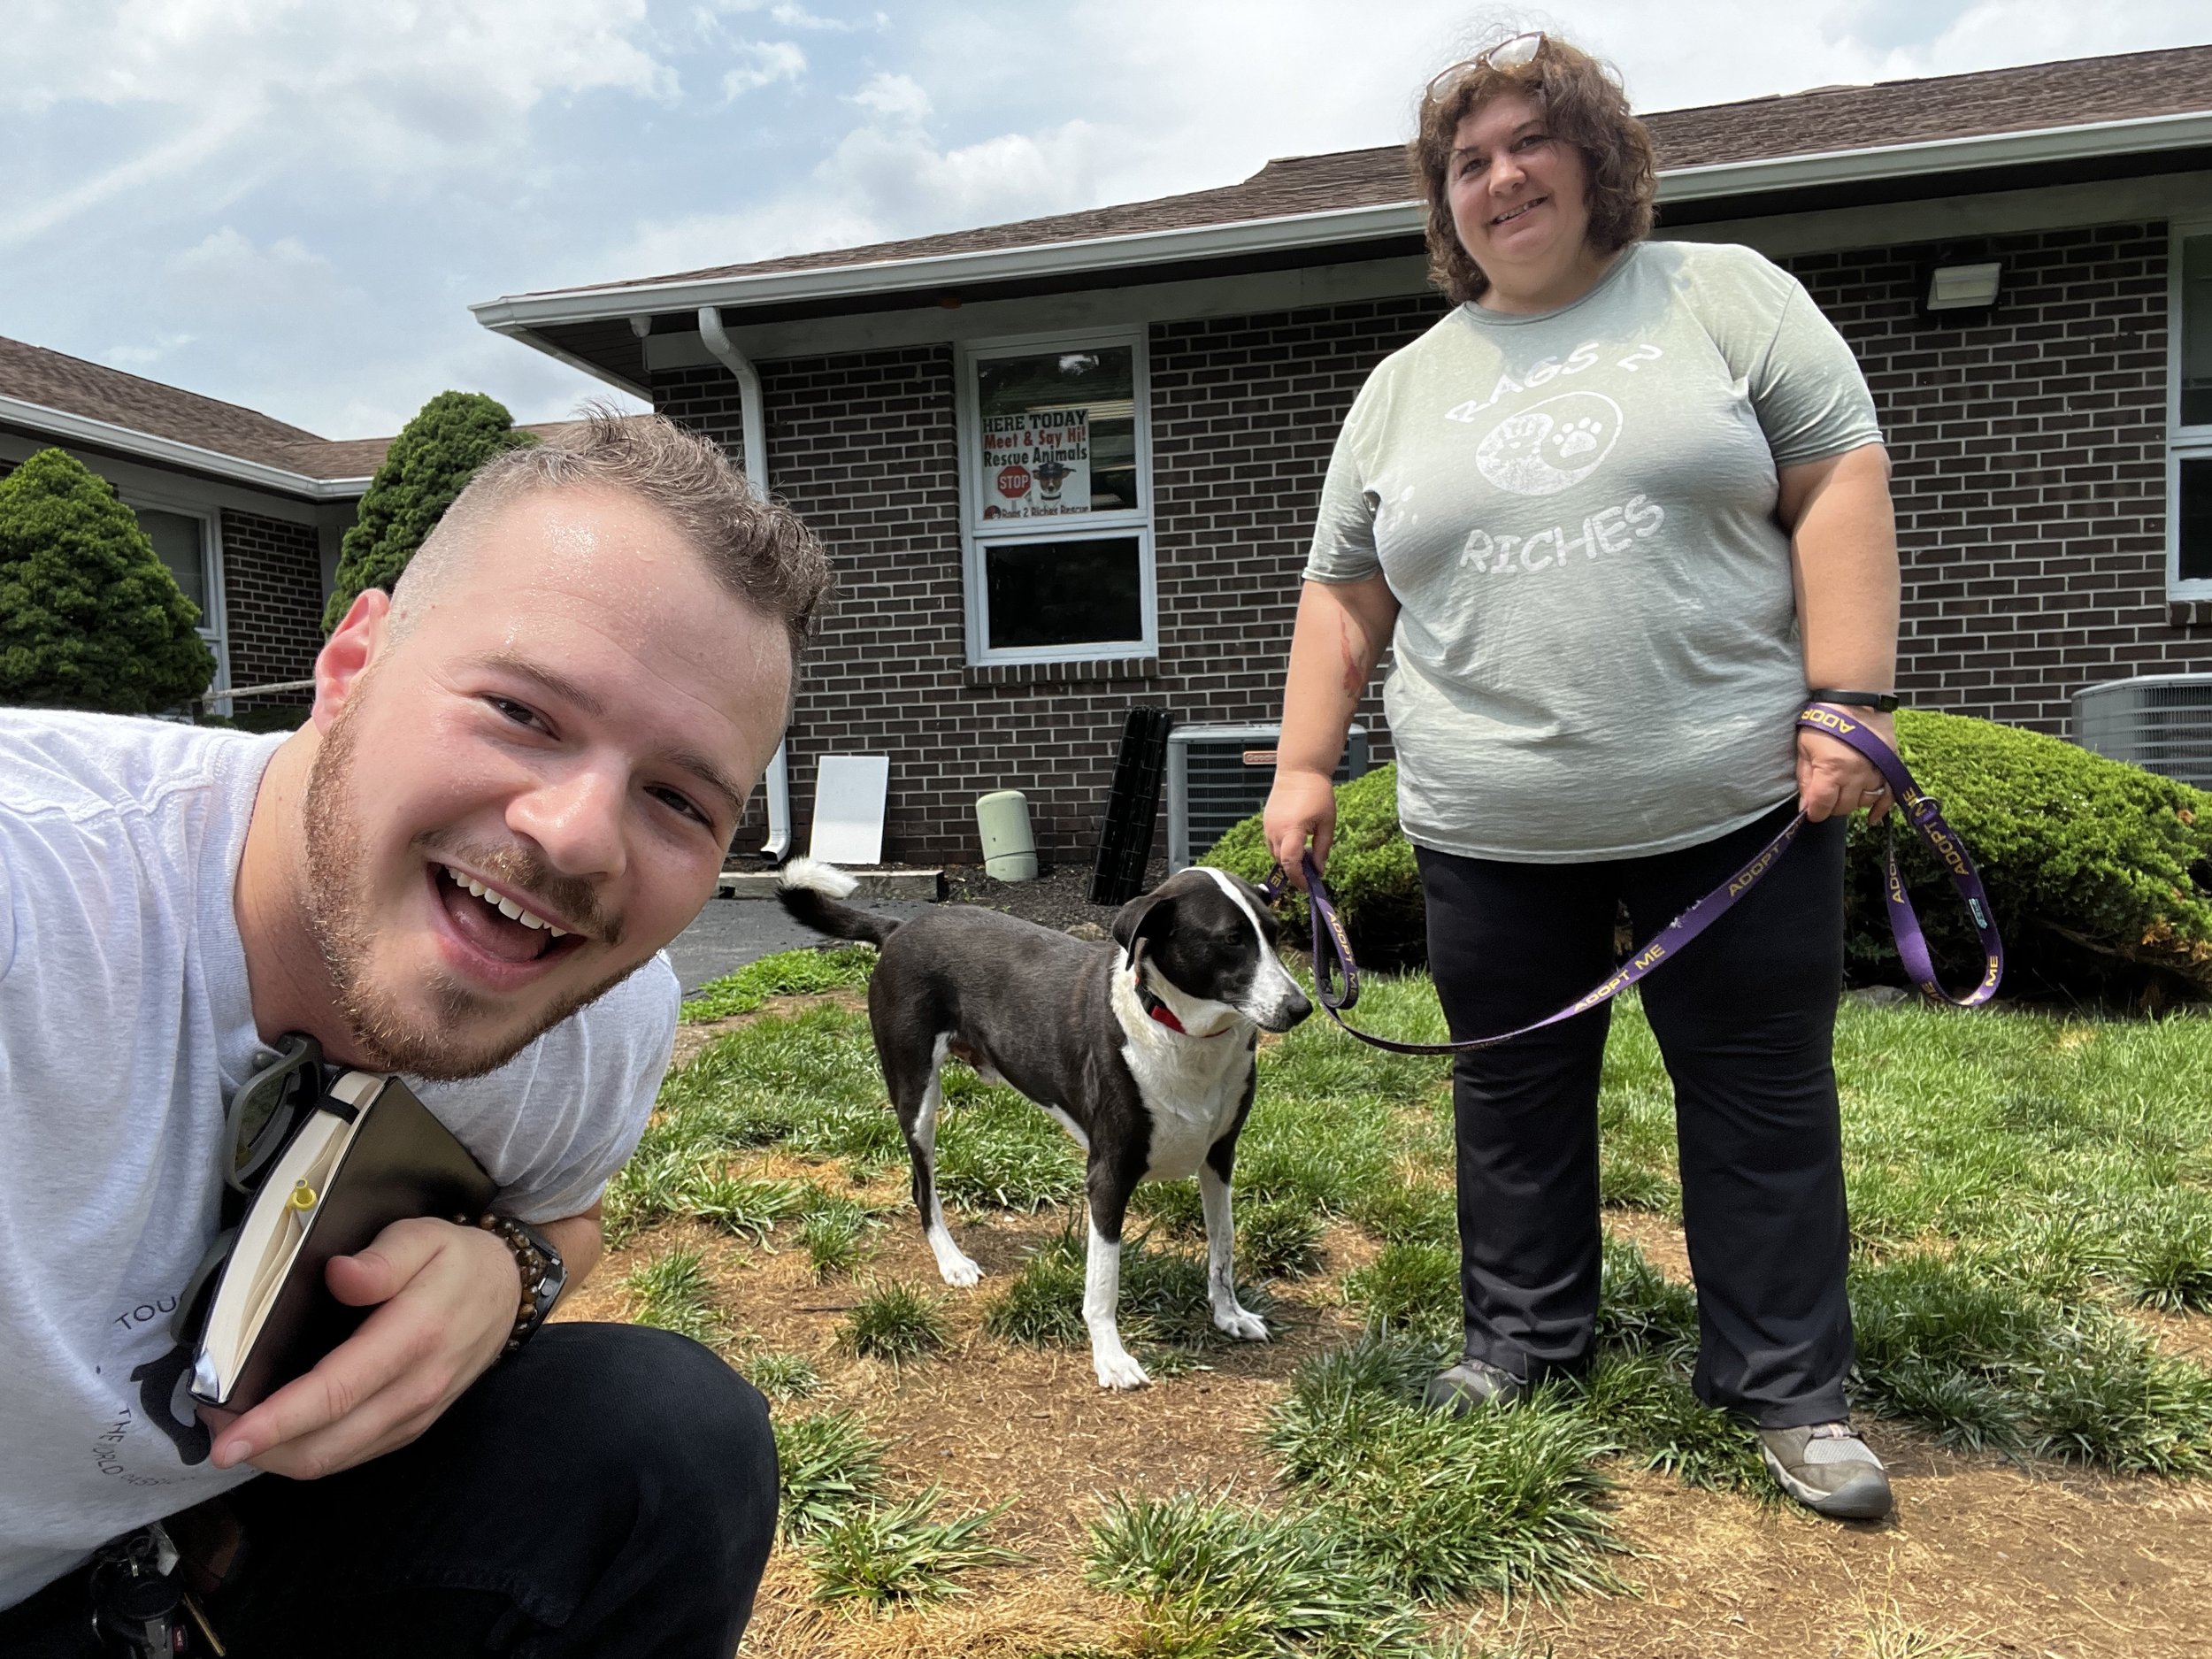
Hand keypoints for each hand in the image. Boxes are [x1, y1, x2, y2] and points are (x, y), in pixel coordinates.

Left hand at [201, 1216, 520, 1478]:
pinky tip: (280, 1433)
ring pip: (333, 1461)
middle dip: (260, 1447)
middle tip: (211, 1426)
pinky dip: (306, 1453)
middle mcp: (416, 1388)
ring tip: (235, 1430)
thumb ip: (384, 1257)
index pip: (336, 1392)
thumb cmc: (457, 1260)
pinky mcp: (411, 1428)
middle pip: (325, 1445)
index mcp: (414, 1337)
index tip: (225, 1438)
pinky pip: (350, 1457)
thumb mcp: (424, 1235)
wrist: (510, 1291)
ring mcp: (415, 1416)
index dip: (277, 1421)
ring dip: (277, 1456)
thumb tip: (340, 1276)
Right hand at [1264, 769, 1338, 891]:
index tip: (1308, 886)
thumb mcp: (1327, 823)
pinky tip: (1297, 841)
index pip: (1290, 863)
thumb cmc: (1317, 793)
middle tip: (1311, 873)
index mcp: (1292, 830)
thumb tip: (1319, 870)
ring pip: (1275, 853)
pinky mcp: (1266, 821)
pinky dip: (1283, 848)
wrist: (1299, 770)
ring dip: (1288, 859)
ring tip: (1305, 855)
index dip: (1299, 878)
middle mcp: (1275, 830)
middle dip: (1295, 870)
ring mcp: (1268, 826)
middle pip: (1282, 861)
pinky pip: (1272, 842)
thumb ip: (1322, 849)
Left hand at [1797, 708, 1896, 824]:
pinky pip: (1888, 795)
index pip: (1822, 806)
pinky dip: (1881, 808)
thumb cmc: (1824, 721)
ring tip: (1842, 791)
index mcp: (1831, 769)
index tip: (1810, 810)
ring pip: (1862, 802)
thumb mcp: (1804, 748)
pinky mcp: (1889, 766)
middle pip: (1843, 807)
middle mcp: (1856, 775)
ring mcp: (1875, 771)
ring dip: (1850, 801)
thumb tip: (1805, 806)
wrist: (1855, 698)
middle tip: (1824, 796)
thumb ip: (1804, 779)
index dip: (1813, 812)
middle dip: (1830, 806)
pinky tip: (1872, 818)